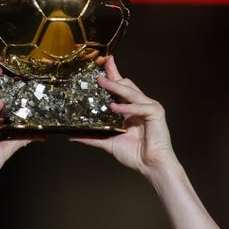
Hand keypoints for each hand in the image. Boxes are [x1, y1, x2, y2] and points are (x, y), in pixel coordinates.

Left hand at [71, 56, 175, 176]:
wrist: (150, 166)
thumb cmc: (134, 154)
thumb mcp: (108, 143)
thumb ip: (92, 137)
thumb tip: (73, 135)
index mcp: (129, 109)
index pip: (119, 88)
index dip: (112, 74)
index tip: (102, 62)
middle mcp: (139, 105)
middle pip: (126, 84)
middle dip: (113, 74)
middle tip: (101, 64)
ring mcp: (148, 107)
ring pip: (131, 92)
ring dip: (116, 87)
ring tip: (102, 82)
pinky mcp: (156, 113)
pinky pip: (140, 106)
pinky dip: (127, 107)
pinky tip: (115, 108)